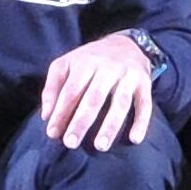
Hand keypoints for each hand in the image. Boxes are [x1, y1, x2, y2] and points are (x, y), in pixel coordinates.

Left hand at [37, 26, 162, 152]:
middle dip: (81, 121)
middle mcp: (108, 68)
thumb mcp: (66, 64)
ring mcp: (128, 76)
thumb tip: (46, 116)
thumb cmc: (90, 60)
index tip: (53, 134)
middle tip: (71, 143)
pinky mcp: (145, 84)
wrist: (127, 43)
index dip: (61, 112)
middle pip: (94, 98)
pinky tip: (134, 139)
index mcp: (85, 63)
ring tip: (100, 146)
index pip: (71, 91)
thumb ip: (53, 87)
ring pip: (120, 103)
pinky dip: (141, 122)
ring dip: (111, 125)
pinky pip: (145, 104)